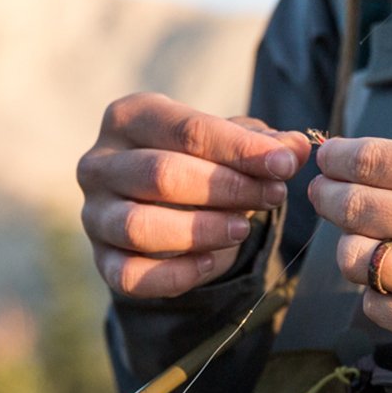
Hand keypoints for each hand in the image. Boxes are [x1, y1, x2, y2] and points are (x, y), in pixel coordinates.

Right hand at [78, 92, 310, 297]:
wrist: (164, 205)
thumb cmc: (200, 162)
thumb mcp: (233, 144)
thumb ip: (266, 144)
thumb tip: (298, 148)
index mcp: (129, 117)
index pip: (185, 129)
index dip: (239, 148)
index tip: (284, 164)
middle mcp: (99, 163)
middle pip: (160, 174)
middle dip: (226, 187)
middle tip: (273, 195)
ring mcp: (93, 214)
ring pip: (139, 226)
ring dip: (201, 229)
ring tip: (244, 227)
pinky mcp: (100, 259)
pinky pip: (130, 275)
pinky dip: (176, 274)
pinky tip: (213, 261)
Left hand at [308, 138, 391, 365]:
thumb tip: (342, 164)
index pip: (372, 162)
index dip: (336, 160)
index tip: (325, 160)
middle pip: (355, 209)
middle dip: (327, 197)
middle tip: (322, 194)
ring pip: (356, 261)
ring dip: (348, 248)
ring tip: (360, 241)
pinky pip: (376, 307)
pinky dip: (373, 292)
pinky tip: (391, 280)